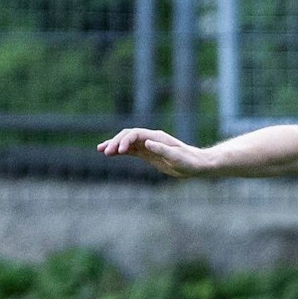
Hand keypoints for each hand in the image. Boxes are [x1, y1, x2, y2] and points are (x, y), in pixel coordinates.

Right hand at [97, 128, 212, 177]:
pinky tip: (111, 154)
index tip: (118, 151)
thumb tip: (147, 142)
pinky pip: (131, 151)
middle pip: (128, 136)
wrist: (197, 165)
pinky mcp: (148, 154)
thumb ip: (162, 150)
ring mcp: (149, 145)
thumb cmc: (189, 162)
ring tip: (101, 150)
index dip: (125, 140)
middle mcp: (151, 139)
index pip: (135, 134)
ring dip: (114, 145)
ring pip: (127, 142)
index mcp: (157, 137)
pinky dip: (121, 151)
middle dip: (116, 142)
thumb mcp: (177, 157)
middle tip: (105, 151)